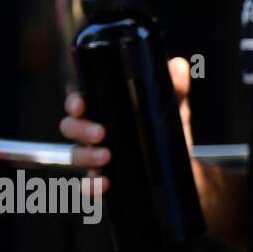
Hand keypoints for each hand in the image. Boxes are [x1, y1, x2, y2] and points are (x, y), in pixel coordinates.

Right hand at [62, 56, 195, 195]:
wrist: (181, 163)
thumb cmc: (167, 127)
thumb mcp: (172, 105)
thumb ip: (174, 86)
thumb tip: (178, 66)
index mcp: (105, 109)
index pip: (79, 101)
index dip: (74, 101)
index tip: (80, 105)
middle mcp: (94, 132)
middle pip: (71, 127)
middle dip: (80, 129)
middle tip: (100, 133)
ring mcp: (96, 156)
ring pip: (76, 155)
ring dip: (86, 156)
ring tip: (106, 156)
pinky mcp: (104, 178)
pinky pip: (88, 185)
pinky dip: (91, 186)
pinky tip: (104, 183)